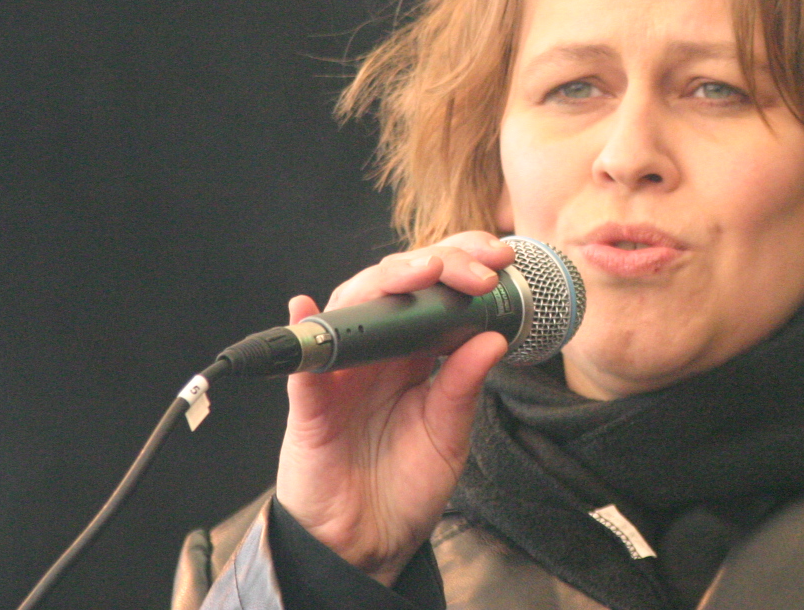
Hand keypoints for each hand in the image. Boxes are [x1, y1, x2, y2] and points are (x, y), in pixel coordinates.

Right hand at [273, 231, 513, 586]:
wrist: (368, 544)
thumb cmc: (407, 485)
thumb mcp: (449, 435)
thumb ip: (465, 387)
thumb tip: (494, 337)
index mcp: (416, 353)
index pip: (436, 290)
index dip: (463, 263)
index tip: (501, 259)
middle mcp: (378, 352)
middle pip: (398, 283)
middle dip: (439, 262)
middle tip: (479, 268)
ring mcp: (343, 371)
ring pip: (355, 305)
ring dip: (388, 281)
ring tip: (423, 272)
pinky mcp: (310, 404)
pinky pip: (302, 362)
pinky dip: (305, 330)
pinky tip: (308, 307)